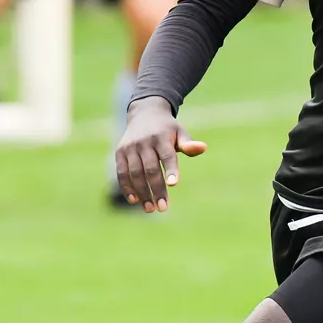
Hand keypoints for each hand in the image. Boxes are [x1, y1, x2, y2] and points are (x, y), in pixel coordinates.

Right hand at [115, 97, 207, 212]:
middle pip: (150, 169)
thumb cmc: (167, 129)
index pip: (167, 155)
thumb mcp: (180, 132)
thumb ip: (189, 144)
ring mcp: (130, 147)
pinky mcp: (120, 153)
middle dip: (156, 189)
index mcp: (162, 137)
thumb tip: (202, 148)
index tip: (174, 184)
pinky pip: (122, 173)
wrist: (144, 114)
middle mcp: (144, 142)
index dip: (171, 169)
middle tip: (163, 208)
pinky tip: (135, 200)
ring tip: (150, 208)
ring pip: (135, 173)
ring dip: (142, 192)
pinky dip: (127, 187)